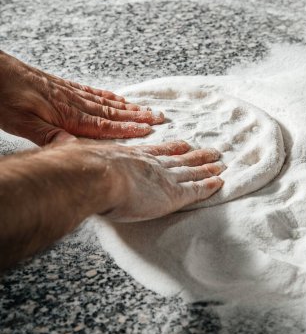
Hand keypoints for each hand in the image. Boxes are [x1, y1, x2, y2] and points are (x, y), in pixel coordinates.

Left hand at [0, 51, 163, 144]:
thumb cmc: (3, 96)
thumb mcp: (20, 122)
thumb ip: (48, 136)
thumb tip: (75, 148)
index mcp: (66, 114)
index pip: (103, 124)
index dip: (127, 128)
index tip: (147, 130)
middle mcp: (73, 102)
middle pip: (111, 111)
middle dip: (136, 116)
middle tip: (158, 117)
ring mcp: (71, 93)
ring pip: (106, 101)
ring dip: (128, 107)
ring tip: (146, 109)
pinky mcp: (64, 87)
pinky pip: (94, 92)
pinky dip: (110, 97)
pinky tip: (117, 98)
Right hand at [81, 140, 225, 221]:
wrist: (94, 176)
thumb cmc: (83, 168)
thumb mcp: (77, 155)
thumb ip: (72, 149)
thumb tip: (57, 139)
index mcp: (134, 157)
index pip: (158, 152)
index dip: (172, 148)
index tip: (183, 143)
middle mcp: (153, 165)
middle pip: (180, 160)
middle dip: (196, 156)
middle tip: (210, 151)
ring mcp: (165, 179)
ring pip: (192, 173)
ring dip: (207, 169)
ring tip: (220, 163)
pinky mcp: (172, 194)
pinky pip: (196, 191)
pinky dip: (208, 186)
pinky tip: (220, 182)